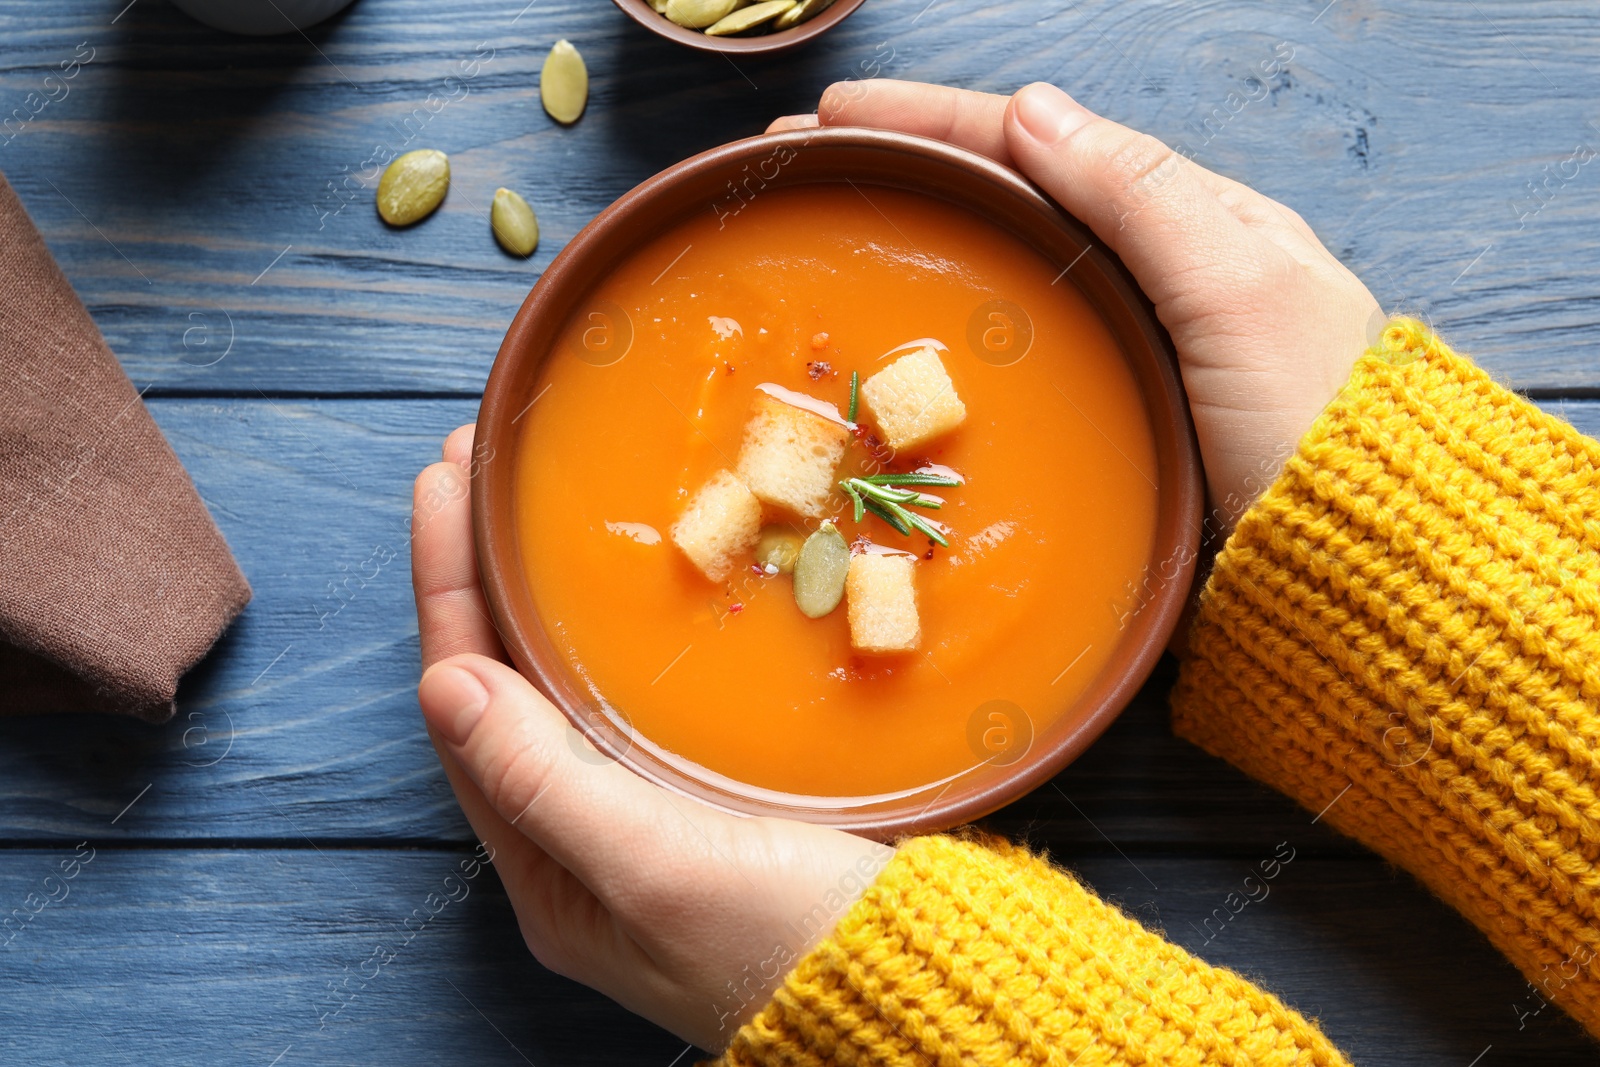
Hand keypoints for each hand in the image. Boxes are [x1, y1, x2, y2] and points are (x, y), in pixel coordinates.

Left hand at [411, 425, 891, 1051]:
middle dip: (480, 579)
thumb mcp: (652, 867)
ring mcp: (647, 817)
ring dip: (534, 595)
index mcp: (550, 871)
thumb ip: (542, 780)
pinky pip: (629, 697)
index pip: (467, 707)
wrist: (924, 982)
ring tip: (521, 508)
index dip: (449, 591)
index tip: (444, 486)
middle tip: (473, 468)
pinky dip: (607, 629)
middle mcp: (583, 842)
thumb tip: (443, 681)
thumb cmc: (789, 941)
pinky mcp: (711, 797)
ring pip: (562, 687)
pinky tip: (622, 583)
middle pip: (504, 688)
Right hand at [771, 81, 1382, 526]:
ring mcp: (1132, 356)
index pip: (1048, 145)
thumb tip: (1034, 111)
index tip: (840, 116)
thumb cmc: (1311, 432)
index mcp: (1198, 226)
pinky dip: (950, 333)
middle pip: (1014, 198)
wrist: (1353, 578)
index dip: (938, 121)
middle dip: (908, 170)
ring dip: (919, 242)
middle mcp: (1160, 280)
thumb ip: (1143, 197)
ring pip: (1011, 274)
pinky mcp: (1114, 429)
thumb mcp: (1239, 291)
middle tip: (809, 163)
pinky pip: (1018, 357)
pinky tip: (901, 345)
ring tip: (835, 228)